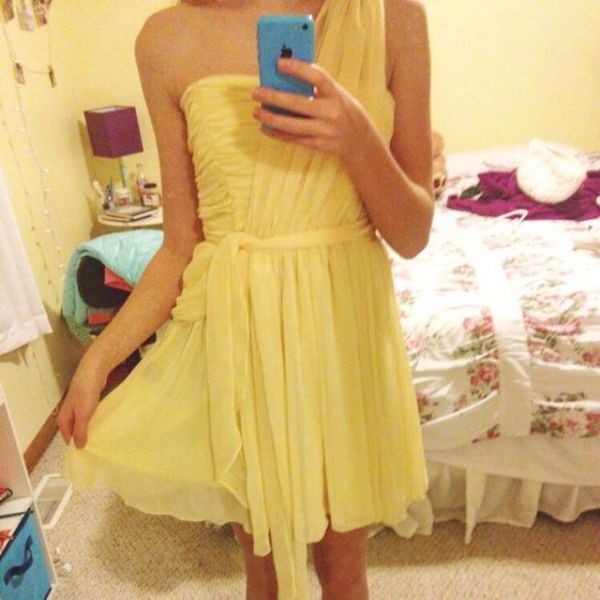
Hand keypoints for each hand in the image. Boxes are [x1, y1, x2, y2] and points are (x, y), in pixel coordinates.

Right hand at [57, 363, 105, 448]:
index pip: (67, 438)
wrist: (92, 372)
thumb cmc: (86, 394)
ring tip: (101, 437)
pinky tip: (102, 423)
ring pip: (82, 423)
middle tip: (97, 446)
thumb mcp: (83, 415)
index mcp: (63, 419)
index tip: (88, 453)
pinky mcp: (86, 402)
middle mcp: (68, 414)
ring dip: (90, 429)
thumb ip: (80, 431)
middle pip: (74, 431)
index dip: (76, 445)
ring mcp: (76, 407)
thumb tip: (78, 447)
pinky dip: (94, 420)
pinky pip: (88, 416)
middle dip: (83, 438)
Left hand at [251, 58, 369, 159]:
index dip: (298, 69)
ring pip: (292, 125)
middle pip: (298, 104)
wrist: (359, 139)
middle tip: (256, 92)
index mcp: (336, 94)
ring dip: (271, 119)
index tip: (279, 62)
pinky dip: (278, 134)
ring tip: (256, 112)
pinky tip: (265, 128)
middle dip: (274, 98)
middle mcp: (331, 113)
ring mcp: (325, 131)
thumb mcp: (335, 94)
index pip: (317, 78)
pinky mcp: (319, 145)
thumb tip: (283, 76)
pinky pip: (294, 139)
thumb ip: (315, 86)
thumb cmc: (341, 109)